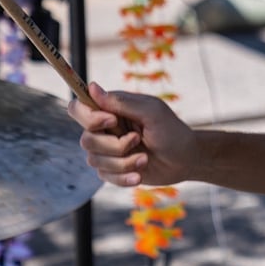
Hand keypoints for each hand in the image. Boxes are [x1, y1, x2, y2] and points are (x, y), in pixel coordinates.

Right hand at [68, 81, 197, 187]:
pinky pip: (104, 176)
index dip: (89, 117)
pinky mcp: (113, 170)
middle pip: (86, 139)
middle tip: (137, 139)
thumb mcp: (151, 112)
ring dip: (122, 162)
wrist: (185, 159)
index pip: (79, 108)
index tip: (112, 120)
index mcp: (112, 109)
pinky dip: (123, 177)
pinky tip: (139, 175)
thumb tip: (93, 87)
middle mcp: (106, 129)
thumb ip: (121, 102)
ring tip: (144, 159)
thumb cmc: (171, 130)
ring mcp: (108, 150)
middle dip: (113, 144)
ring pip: (94, 160)